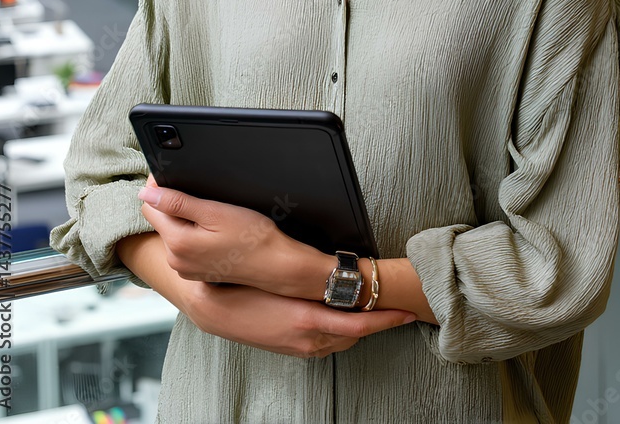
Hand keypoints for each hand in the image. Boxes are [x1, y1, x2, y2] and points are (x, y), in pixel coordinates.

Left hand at [138, 175, 330, 296]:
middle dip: (174, 205)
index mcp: (177, 243)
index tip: (176, 176)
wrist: (275, 264)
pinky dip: (193, 235)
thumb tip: (146, 192)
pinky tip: (214, 232)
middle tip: (203, 198)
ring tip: (212, 216)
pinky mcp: (195, 273)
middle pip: (161, 220)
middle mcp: (176, 260)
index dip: (160, 187)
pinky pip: (184, 247)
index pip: (150, 206)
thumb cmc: (251, 237)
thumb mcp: (214, 211)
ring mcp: (185, 269)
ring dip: (184, 220)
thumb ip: (177, 202)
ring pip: (173, 233)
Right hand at [178, 278, 416, 358]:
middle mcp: (307, 339)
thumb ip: (312, 280)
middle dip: (378, 322)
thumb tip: (341, 270)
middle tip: (396, 305)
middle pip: (356, 335)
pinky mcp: (292, 348)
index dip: (386, 319)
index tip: (406, 312)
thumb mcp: (280, 279)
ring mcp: (299, 347)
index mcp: (306, 320)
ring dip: (360, 328)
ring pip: (342, 342)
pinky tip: (342, 317)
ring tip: (374, 308)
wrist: (213, 307)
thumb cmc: (244, 285)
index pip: (359, 325)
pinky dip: (342, 333)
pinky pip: (327, 345)